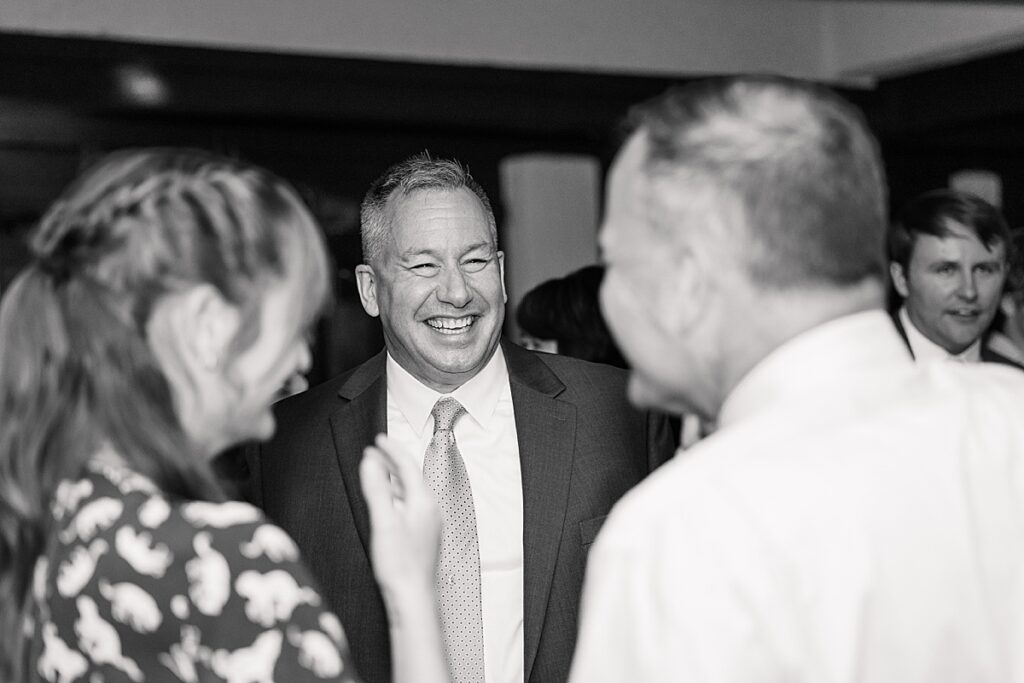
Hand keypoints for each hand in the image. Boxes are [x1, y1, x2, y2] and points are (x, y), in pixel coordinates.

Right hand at [360, 434, 440, 611]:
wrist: (414, 598)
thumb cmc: (400, 564)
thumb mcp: (383, 521)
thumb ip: (377, 489)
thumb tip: (371, 462)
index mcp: (423, 502)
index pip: (407, 466)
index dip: (392, 450)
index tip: (378, 439)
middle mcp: (430, 510)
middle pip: (411, 477)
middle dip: (393, 462)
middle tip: (376, 450)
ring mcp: (429, 524)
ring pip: (410, 492)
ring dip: (394, 479)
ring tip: (378, 470)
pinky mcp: (423, 536)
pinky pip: (410, 505)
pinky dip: (397, 496)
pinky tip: (388, 503)